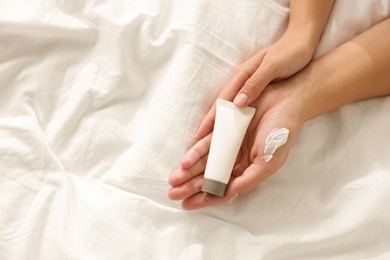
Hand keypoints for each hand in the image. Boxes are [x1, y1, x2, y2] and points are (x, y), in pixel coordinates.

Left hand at [168, 80, 304, 209]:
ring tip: (173, 179)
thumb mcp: (269, 163)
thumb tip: (229, 194)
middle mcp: (235, 160)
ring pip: (204, 161)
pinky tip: (185, 161)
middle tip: (172, 193)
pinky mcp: (224, 128)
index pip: (222, 189)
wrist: (286, 103)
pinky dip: (196, 152)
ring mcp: (228, 145)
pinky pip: (207, 142)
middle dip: (190, 186)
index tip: (187, 204)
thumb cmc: (281, 134)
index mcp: (246, 171)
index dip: (205, 198)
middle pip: (208, 177)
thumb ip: (249, 179)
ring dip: (188, 171)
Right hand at [195, 30, 315, 139]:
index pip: (222, 100)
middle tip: (200, 142)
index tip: (200, 134)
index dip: (211, 118)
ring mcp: (249, 85)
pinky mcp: (257, 89)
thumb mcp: (273, 67)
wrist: (302, 41)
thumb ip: (255, 83)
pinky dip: (235, 119)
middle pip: (222, 106)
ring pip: (230, 108)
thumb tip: (237, 102)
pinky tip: (233, 129)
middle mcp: (242, 81)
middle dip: (210, 124)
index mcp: (242, 75)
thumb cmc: (290, 53)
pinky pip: (241, 107)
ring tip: (213, 141)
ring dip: (221, 123)